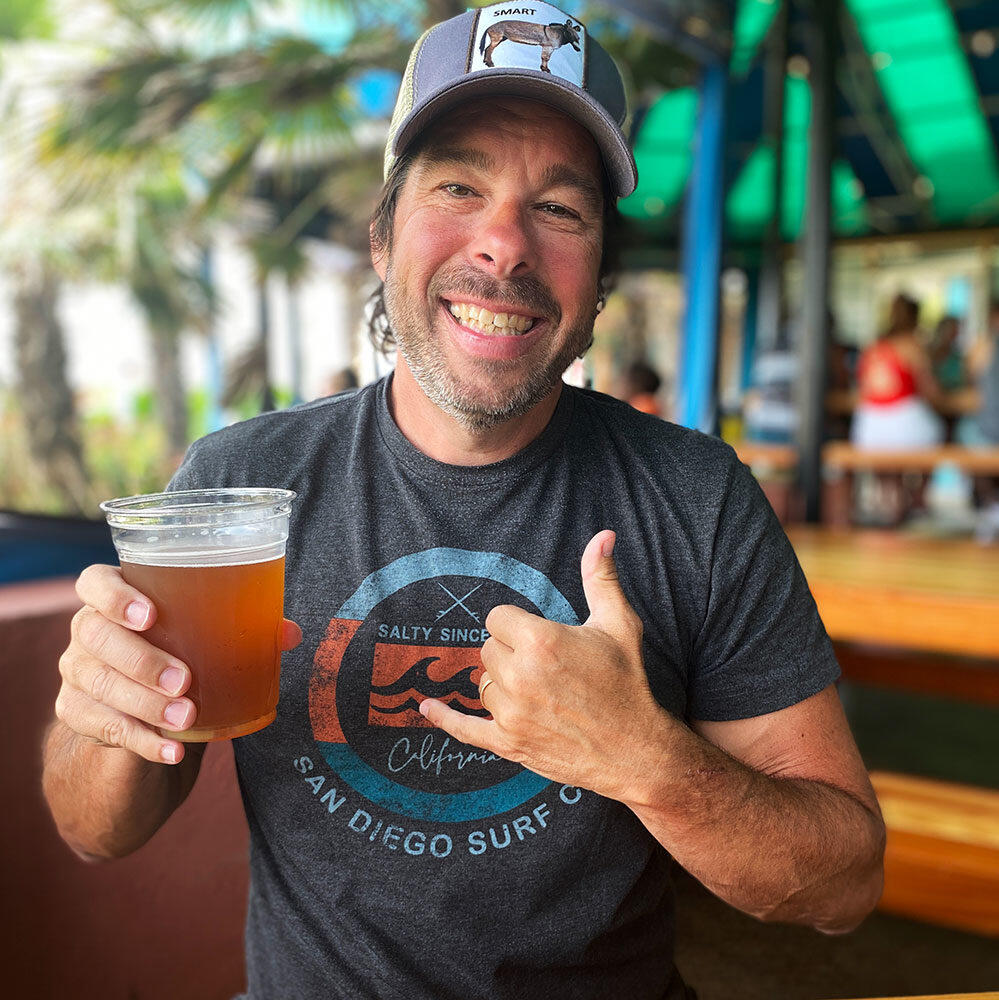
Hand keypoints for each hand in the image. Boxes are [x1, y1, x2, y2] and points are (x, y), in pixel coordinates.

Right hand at [55, 564, 302, 764]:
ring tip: (186, 717)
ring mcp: (76, 673)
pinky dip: (143, 741)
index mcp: (116, 599)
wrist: (142, 724)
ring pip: (99, 683)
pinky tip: (172, 750)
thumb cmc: (179, 660)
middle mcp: (88, 632)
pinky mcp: (77, 715)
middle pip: (96, 636)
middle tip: (184, 681)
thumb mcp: (206, 645)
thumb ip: (243, 632)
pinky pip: (104, 727)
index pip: (95, 582)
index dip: (115, 596)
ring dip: (145, 703)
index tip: (150, 616)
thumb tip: (290, 634)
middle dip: (142, 659)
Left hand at [419, 531, 669, 801]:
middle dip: (510, 653)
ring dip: (502, 684)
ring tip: (539, 691)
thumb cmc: (628, 682)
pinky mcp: (508, 743)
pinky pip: (464, 728)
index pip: (497, 619)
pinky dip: (445, 718)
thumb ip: (600, 577)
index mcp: (541, 641)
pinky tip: (426, 707)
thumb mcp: (618, 624)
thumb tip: (603, 535)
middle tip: (544, 665)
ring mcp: (511, 713)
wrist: (637, 750)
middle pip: (487, 649)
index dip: (517, 625)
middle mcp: (520, 676)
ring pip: (483, 684)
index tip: (538, 635)